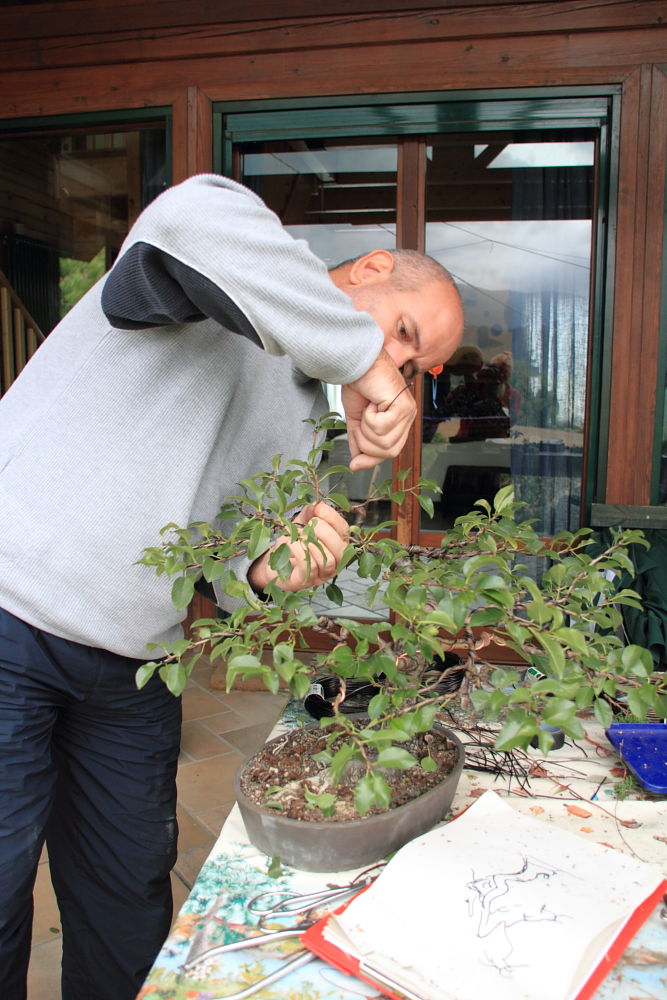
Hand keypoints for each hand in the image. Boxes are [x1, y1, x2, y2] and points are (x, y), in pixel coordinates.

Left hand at [248, 502, 349, 592]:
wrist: (271, 564)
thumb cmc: (291, 544)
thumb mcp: (301, 524)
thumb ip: (310, 513)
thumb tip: (318, 505)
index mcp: (336, 546)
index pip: (344, 532)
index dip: (334, 519)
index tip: (319, 509)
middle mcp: (333, 563)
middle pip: (342, 549)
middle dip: (326, 533)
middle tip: (309, 525)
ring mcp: (320, 576)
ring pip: (328, 561)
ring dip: (312, 543)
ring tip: (298, 535)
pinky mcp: (305, 581)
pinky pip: (310, 568)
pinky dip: (301, 552)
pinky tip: (291, 543)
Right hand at [341, 349, 416, 470]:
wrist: (356, 363)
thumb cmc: (359, 384)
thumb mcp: (357, 421)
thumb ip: (359, 442)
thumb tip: (355, 464)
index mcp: (400, 420)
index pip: (390, 452)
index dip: (371, 458)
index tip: (355, 464)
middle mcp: (408, 417)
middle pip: (389, 451)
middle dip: (367, 443)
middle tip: (361, 421)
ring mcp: (408, 411)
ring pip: (385, 442)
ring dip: (367, 429)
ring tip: (367, 409)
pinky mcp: (403, 406)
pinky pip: (381, 428)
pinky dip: (369, 418)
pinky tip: (371, 402)